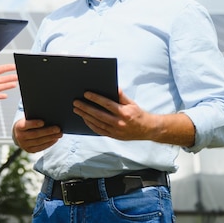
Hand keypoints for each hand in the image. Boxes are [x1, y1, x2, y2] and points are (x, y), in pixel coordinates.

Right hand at [12, 118, 61, 152]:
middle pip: (35, 134)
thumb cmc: (27, 123)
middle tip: (58, 128)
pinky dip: (49, 143)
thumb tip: (49, 117)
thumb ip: (34, 118)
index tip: (43, 122)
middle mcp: (20, 137)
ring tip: (59, 134)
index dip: (34, 124)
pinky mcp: (29, 150)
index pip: (26, 125)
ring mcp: (24, 145)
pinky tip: (55, 139)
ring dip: (50, 138)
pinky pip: (40, 147)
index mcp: (18, 127)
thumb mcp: (27, 119)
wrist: (18, 134)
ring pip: (39, 141)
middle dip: (47, 131)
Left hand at [72, 89, 195, 145]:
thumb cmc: (138, 114)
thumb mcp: (131, 103)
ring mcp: (115, 131)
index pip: (107, 104)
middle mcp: (119, 123)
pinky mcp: (113, 136)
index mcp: (124, 113)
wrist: (147, 130)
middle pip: (98, 114)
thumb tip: (113, 86)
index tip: (86, 94)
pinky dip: (90, 125)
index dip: (95, 98)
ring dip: (85, 116)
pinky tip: (84, 118)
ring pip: (97, 123)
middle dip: (86, 108)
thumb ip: (121, 96)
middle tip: (76, 102)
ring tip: (77, 110)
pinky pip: (99, 130)